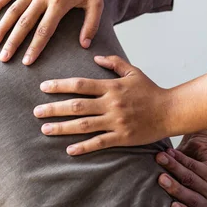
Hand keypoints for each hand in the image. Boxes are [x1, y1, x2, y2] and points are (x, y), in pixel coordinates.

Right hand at [0, 0, 103, 64]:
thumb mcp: (97, 5)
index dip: (35, 47)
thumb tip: (84, 45)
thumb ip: (91, 25)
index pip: (44, 30)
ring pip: (14, 9)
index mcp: (60, 3)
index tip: (26, 62)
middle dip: (13, 42)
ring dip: (2, 27)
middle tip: (3, 58)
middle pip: (25, 22)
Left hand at [34, 55, 173, 154]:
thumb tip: (94, 57)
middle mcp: (111, 104)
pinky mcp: (123, 137)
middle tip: (36, 111)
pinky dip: (84, 147)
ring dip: (62, 128)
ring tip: (45, 129)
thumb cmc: (151, 91)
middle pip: (76, 106)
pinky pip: (100, 143)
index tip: (43, 87)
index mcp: (111, 87)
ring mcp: (116, 122)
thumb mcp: (133, 72)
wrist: (170, 110)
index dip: (60, 86)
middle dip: (53, 108)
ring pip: (84, 125)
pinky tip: (69, 149)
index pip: (80, 85)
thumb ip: (114, 63)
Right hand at [155, 134, 206, 206]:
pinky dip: (180, 158)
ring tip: (160, 158)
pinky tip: (170, 152)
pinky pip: (194, 165)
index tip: (172, 206)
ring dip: (173, 167)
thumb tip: (146, 194)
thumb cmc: (185, 171)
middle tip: (161, 178)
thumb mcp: (175, 184)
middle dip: (174, 187)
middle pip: (190, 197)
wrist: (202, 148)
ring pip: (190, 178)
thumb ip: (167, 192)